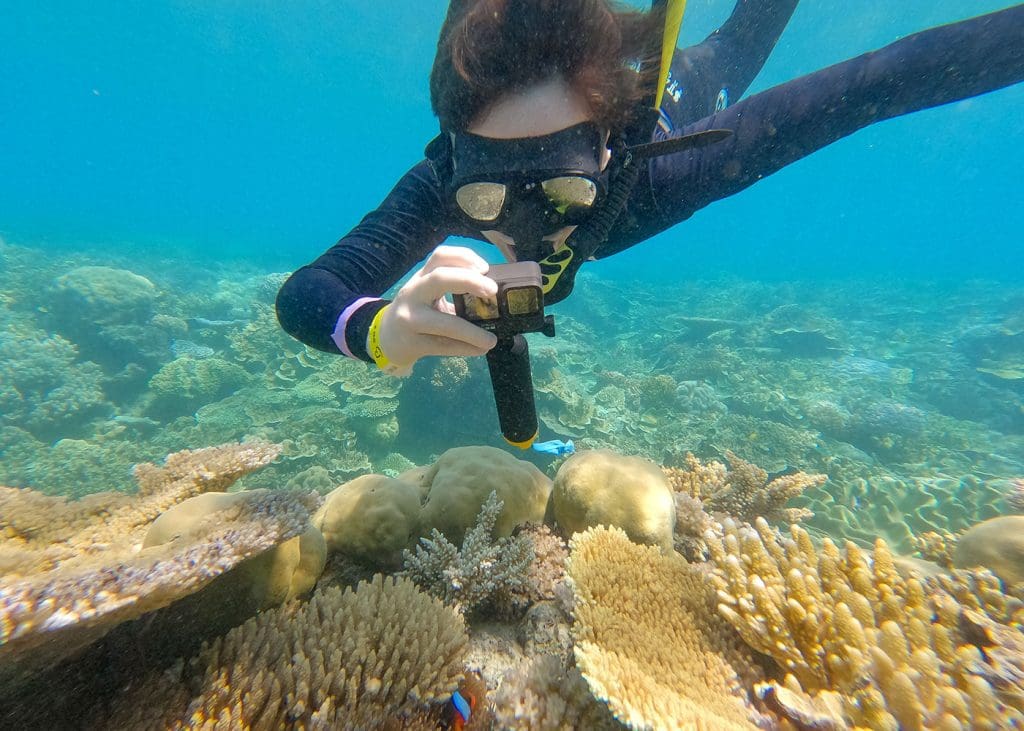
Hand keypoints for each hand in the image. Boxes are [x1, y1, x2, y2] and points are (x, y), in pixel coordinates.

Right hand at [373, 245, 497, 375]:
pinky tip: (479, 350)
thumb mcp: (427, 294)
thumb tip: (493, 298)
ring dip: (472, 332)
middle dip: (470, 281)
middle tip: (493, 291)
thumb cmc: (415, 312)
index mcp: (421, 277)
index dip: (465, 257)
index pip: (440, 256)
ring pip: (445, 323)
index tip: (486, 268)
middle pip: (440, 278)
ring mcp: (411, 319)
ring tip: (491, 340)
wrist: (385, 338)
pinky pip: (444, 346)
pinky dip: (466, 348)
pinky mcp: (413, 343)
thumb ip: (452, 290)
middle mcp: (413, 293)